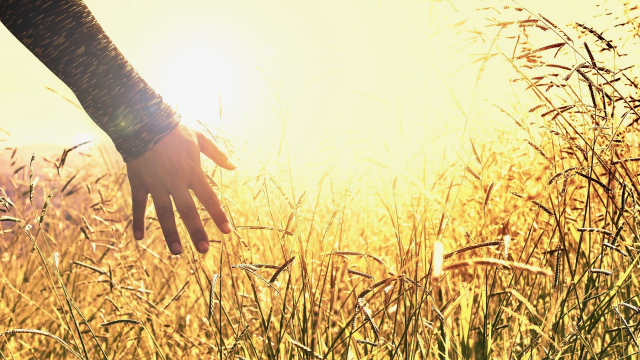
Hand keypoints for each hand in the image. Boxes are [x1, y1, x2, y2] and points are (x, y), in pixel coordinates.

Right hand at [126, 123, 235, 254]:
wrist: (143, 120)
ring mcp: (156, 182)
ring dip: (170, 232)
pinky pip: (138, 204)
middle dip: (196, 230)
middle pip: (188, 210)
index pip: (209, 198)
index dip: (218, 215)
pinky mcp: (139, 181)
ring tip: (177, 251)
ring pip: (164, 212)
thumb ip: (217, 153)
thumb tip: (234, 166)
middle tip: (204, 250)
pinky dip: (137, 220)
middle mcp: (175, 180)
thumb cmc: (174, 129)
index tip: (227, 231)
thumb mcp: (199, 138)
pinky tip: (139, 238)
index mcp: (192, 171)